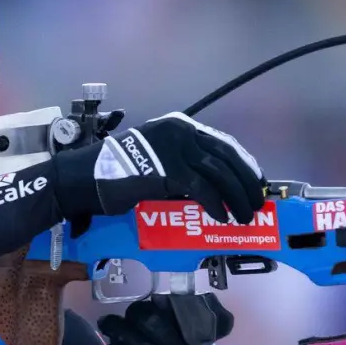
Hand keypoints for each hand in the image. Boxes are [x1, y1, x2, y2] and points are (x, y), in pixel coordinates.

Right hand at [52, 113, 265, 231]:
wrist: (89, 178)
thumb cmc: (123, 175)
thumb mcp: (161, 161)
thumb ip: (188, 166)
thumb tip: (220, 187)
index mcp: (181, 126)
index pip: (224, 143)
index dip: (245, 164)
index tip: (256, 183)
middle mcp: (181, 131)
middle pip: (227, 156)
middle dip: (246, 182)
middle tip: (256, 203)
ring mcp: (174, 148)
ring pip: (219, 173)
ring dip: (236, 197)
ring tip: (243, 216)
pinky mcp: (168, 168)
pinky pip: (202, 188)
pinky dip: (215, 205)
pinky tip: (221, 218)